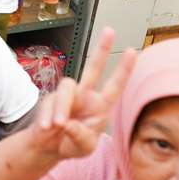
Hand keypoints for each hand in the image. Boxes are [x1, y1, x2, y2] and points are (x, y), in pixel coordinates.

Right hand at [29, 29, 136, 159]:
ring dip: (62, 108)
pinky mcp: (49, 99)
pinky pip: (48, 104)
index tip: (132, 51)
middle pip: (93, 69)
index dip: (123, 70)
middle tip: (110, 31)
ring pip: (66, 88)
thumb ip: (80, 136)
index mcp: (100, 107)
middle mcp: (85, 96)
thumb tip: (69, 123)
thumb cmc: (71, 143)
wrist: (48, 148)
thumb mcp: (83, 147)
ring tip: (58, 125)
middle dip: (101, 50)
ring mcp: (66, 96)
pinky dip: (47, 118)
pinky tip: (46, 129)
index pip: (114, 86)